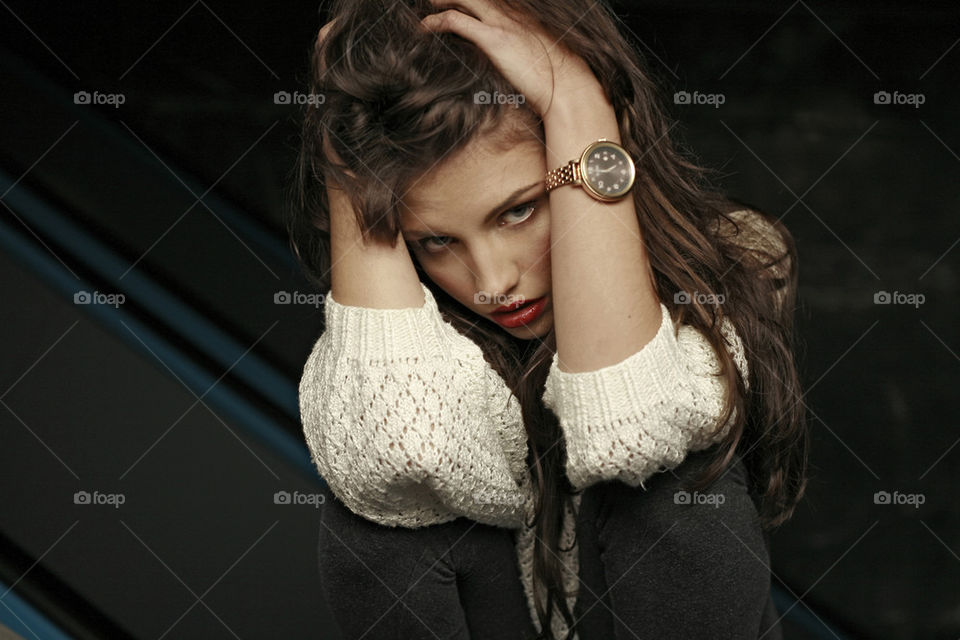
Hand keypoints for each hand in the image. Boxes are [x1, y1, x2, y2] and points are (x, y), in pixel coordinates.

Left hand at [420, 0, 601, 119]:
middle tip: (435, 0)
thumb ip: (524, 53)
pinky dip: (437, 21)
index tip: (461, 6)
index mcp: (525, 17)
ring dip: (441, 2)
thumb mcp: (542, 60)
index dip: (474, 2)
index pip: (493, 1)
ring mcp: (503, 23)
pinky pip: (457, 21)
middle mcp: (513, 13)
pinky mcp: (494, 39)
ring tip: (426, 9)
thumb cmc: (559, 80)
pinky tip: (426, 27)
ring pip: (464, 0)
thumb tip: (515, 62)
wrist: (569, 86)